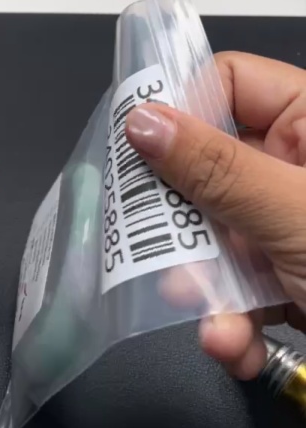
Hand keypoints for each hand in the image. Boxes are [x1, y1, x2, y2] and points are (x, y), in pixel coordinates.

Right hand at [125, 52, 305, 379]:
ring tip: (207, 315)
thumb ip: (217, 168)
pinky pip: (240, 282)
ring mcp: (292, 222)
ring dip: (205, 283)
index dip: (181, 108)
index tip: (138, 147)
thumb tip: (142, 119)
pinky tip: (234, 344)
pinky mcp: (291, 276)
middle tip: (154, 242)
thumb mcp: (296, 214)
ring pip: (218, 231)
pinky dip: (230, 318)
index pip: (227, 82)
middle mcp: (297, 162)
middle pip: (209, 164)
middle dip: (185, 216)